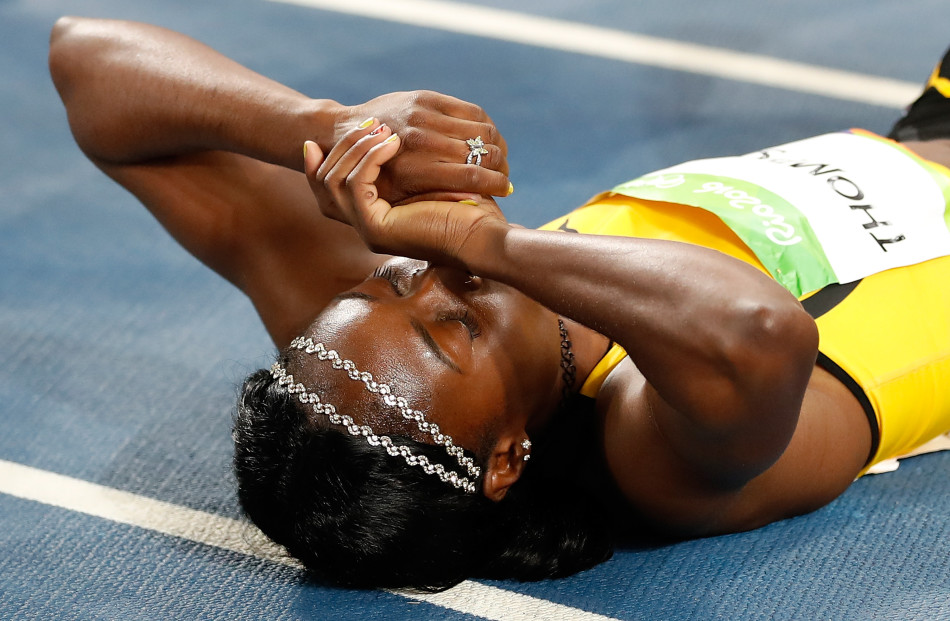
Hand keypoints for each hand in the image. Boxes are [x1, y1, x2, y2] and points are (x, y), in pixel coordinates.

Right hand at [304, 121, 508, 268]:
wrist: (485, 239)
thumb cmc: (469, 210)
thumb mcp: (433, 178)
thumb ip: (411, 163)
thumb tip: (392, 132)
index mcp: (374, 215)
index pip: (328, 188)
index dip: (319, 161)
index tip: (330, 133)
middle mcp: (364, 224)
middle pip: (322, 183)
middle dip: (338, 147)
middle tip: (366, 123)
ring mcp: (366, 229)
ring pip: (333, 180)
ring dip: (355, 148)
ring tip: (382, 130)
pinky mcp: (374, 228)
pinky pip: (355, 185)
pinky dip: (369, 159)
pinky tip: (392, 142)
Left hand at [330, 91, 510, 204]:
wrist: (344, 133)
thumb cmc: (373, 176)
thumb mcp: (398, 200)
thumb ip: (433, 201)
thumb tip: (474, 207)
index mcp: (415, 172)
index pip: (473, 177)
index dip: (497, 185)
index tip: (505, 190)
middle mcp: (420, 142)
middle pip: (482, 153)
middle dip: (501, 166)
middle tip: (504, 175)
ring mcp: (423, 116)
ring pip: (481, 130)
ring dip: (497, 144)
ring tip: (498, 157)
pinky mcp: (426, 97)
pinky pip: (471, 111)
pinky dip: (485, 125)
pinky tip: (485, 138)